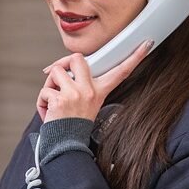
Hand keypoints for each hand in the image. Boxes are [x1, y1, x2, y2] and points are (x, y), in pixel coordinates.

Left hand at [37, 40, 151, 122]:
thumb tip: (63, 70)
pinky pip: (44, 91)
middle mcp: (89, 91)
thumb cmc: (73, 124)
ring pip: (55, 72)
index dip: (135, 57)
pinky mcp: (60, 100)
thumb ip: (80, 86)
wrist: (66, 144)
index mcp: (99, 91)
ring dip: (48, 85)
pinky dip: (41, 102)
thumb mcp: (85, 104)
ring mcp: (75, 94)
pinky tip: (48, 113)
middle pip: (77, 58)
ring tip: (53, 100)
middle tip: (59, 76)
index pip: (120, 72)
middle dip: (63, 62)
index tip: (147, 44)